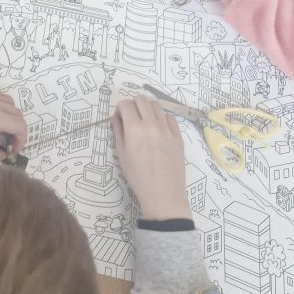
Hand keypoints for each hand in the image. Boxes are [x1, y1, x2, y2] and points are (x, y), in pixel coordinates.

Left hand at [0, 87, 27, 161]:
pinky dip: (2, 103)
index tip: (13, 149)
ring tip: (1, 128)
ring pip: (9, 101)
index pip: (20, 125)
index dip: (22, 139)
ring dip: (11, 115)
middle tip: (8, 142)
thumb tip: (3, 154)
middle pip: (17, 113)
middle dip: (18, 129)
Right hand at [112, 96, 191, 220]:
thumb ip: (118, 132)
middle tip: (132, 117)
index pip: (125, 104)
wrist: (163, 194)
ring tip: (146, 121)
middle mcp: (151, 124)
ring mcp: (167, 129)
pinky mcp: (178, 136)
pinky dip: (162, 118)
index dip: (120, 108)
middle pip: (141, 99)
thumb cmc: (138, 177)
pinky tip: (159, 128)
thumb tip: (116, 118)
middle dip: (133, 104)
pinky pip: (170, 117)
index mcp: (134, 129)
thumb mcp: (122, 155)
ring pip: (156, 105)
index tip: (120, 118)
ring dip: (148, 108)